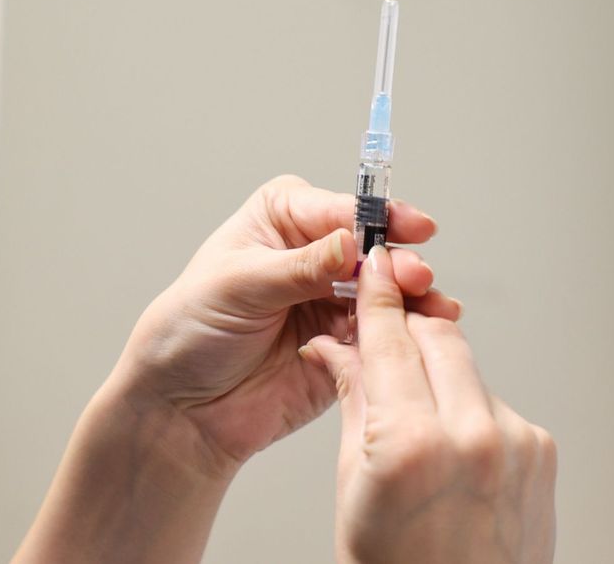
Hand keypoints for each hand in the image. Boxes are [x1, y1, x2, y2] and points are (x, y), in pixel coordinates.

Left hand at [107, 175, 460, 478]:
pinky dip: (403, 334)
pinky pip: (384, 334)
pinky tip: (423, 334)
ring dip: (410, 298)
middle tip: (415, 277)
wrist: (183, 403)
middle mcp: (315, 252)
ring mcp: (334, 298)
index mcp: (283, 218)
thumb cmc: (192, 328)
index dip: (380, 217)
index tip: (411, 227)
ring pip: (387, 291)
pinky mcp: (347, 343)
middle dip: (398, 261)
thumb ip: (300, 267)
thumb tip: (350, 243)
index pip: (342, 209)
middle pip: (375, 249)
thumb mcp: (240, 285)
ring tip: (430, 306)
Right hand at [301, 246, 556, 563]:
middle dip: (406, 325)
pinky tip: (444, 436)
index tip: (370, 267)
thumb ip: (355, 401)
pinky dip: (465, 404)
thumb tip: (338, 346)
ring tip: (407, 403)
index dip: (376, 298)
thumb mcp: (353, 485)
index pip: (389, 340)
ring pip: (466, 366)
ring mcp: (517, 445)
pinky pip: (493, 401)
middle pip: (437, 336)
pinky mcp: (540, 454)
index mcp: (412, 444)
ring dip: (434, 367)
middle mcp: (474, 437)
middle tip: (381, 324)